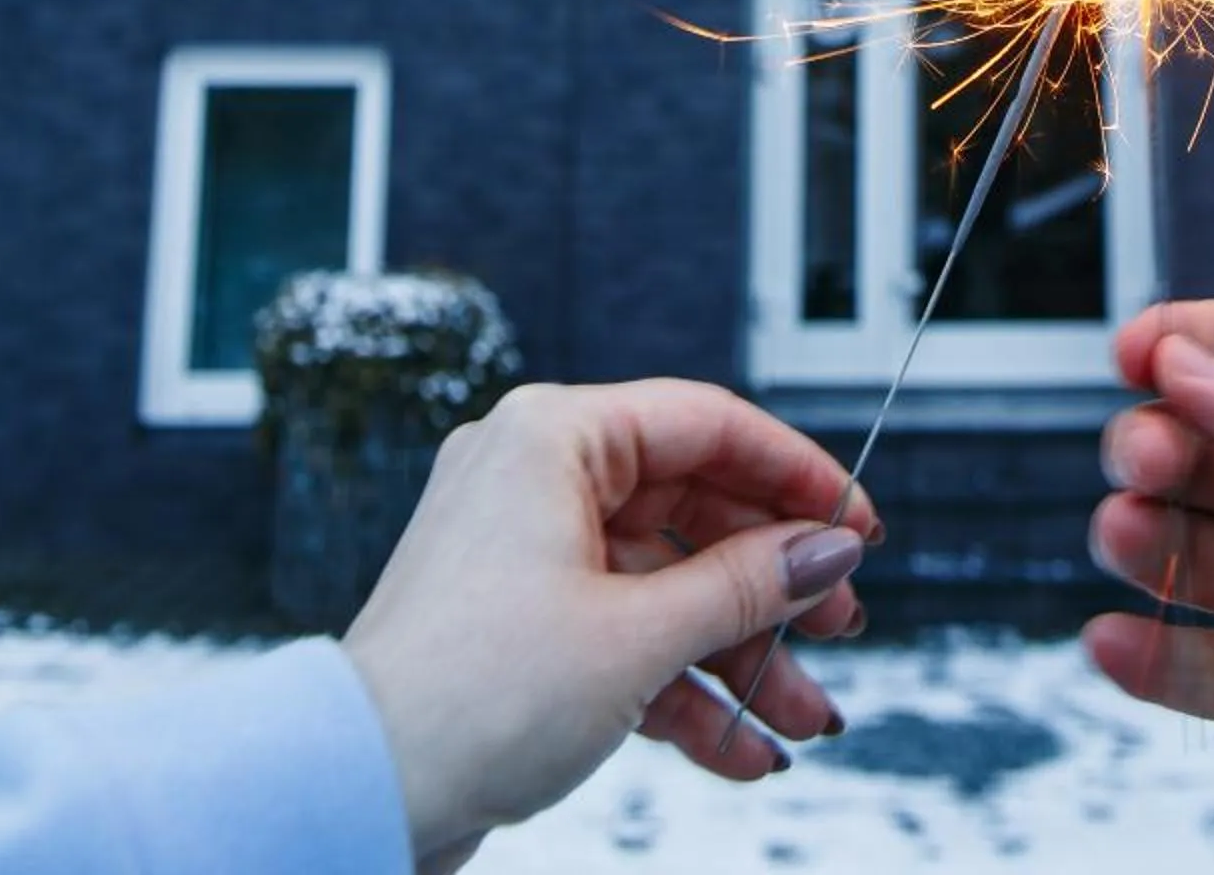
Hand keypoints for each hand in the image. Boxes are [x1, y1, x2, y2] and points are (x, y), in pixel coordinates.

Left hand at [343, 378, 874, 870]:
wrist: (356, 789)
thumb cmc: (472, 695)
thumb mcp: (636, 638)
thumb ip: (744, 586)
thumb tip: (827, 550)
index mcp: (553, 437)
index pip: (706, 425)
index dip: (794, 476)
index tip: (858, 529)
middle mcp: (537, 478)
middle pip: (691, 510)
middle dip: (771, 585)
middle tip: (842, 628)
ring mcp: (524, 554)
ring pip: (664, 586)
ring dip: (739, 655)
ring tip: (808, 717)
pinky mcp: (518, 626)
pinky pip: (624, 637)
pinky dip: (682, 690)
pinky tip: (745, 748)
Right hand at [1084, 301, 1213, 838]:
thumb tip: (1177, 363)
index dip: (1178, 346)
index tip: (1131, 353)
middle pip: (1195, 453)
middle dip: (1151, 445)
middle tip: (1147, 460)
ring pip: (1187, 557)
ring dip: (1138, 541)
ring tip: (1125, 537)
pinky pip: (1209, 675)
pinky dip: (1151, 659)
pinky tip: (1114, 640)